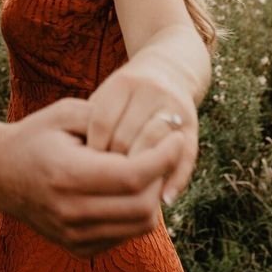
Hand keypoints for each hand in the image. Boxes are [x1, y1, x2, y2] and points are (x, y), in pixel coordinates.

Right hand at [0, 98, 183, 257]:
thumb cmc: (35, 135)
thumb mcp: (66, 113)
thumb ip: (106, 117)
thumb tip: (149, 129)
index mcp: (67, 175)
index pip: (133, 176)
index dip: (162, 158)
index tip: (176, 138)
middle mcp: (71, 212)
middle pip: (142, 207)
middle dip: (163, 178)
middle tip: (167, 153)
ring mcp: (74, 235)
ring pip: (139, 226)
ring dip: (154, 197)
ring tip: (150, 168)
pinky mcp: (79, 248)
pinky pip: (125, 235)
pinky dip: (136, 212)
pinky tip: (130, 187)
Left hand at [86, 64, 197, 205]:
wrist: (168, 71)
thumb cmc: (124, 96)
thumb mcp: (106, 98)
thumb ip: (91, 122)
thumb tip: (78, 164)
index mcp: (123, 83)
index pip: (102, 122)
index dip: (92, 149)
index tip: (85, 168)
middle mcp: (150, 91)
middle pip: (127, 136)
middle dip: (113, 164)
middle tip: (103, 187)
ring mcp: (174, 107)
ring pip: (155, 145)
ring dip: (142, 174)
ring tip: (129, 195)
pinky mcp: (193, 126)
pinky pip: (186, 157)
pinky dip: (175, 181)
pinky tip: (164, 200)